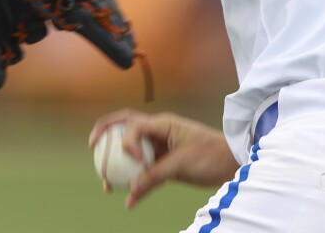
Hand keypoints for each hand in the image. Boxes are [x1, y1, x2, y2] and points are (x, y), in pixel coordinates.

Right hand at [89, 109, 240, 208]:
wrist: (231, 165)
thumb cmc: (211, 155)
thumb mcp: (182, 163)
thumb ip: (155, 174)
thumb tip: (131, 190)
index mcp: (163, 124)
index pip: (133, 124)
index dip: (127, 141)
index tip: (137, 160)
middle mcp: (158, 133)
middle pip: (125, 129)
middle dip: (106, 135)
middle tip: (92, 146)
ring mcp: (160, 149)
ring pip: (132, 155)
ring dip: (118, 167)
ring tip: (106, 185)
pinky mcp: (165, 165)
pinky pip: (145, 174)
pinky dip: (136, 186)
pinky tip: (130, 201)